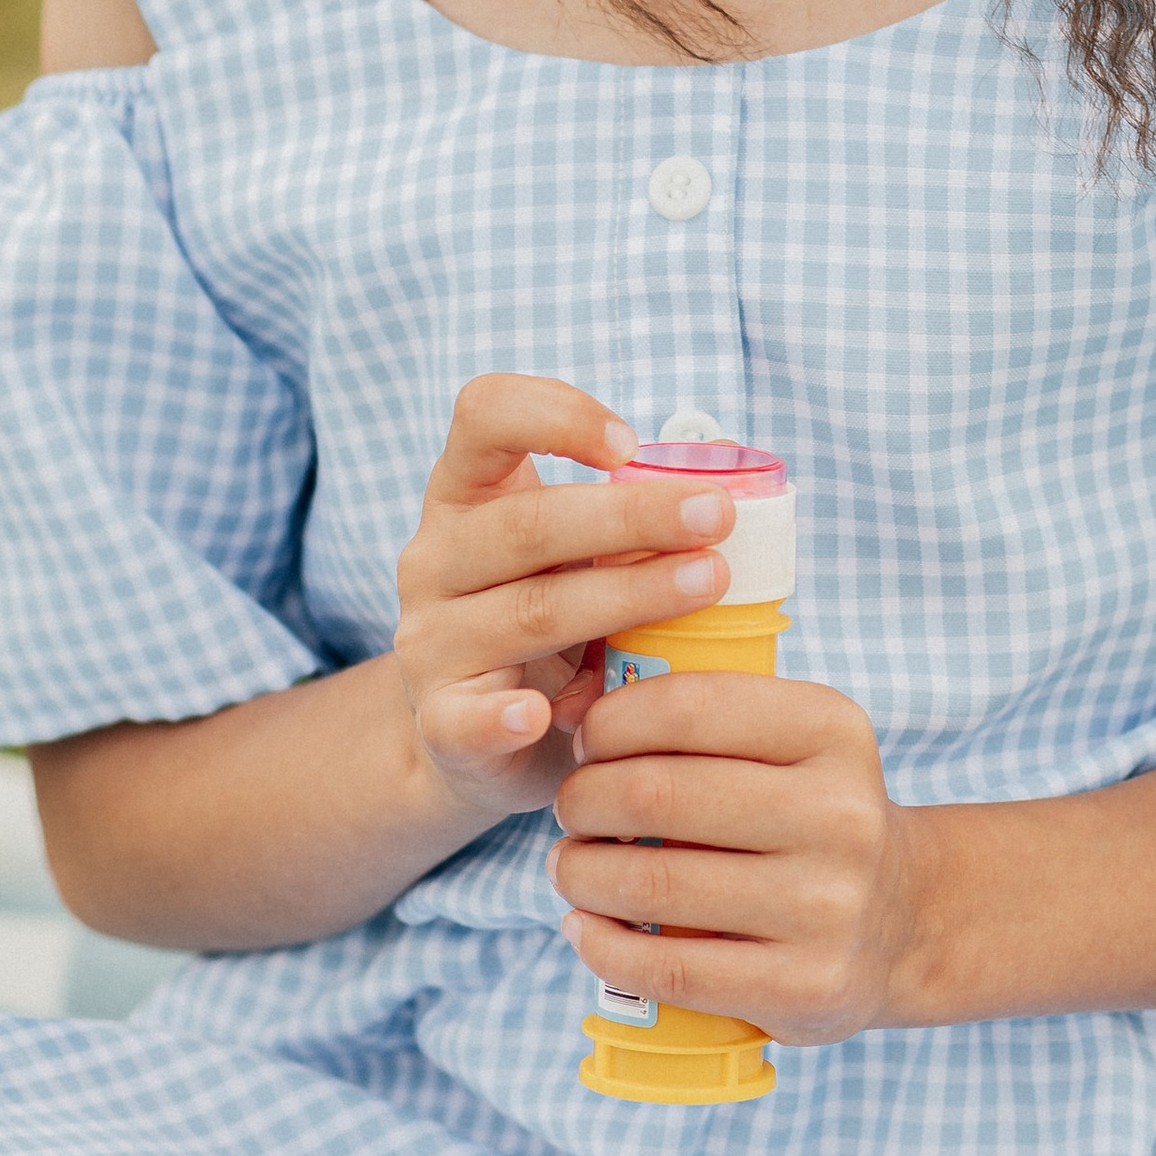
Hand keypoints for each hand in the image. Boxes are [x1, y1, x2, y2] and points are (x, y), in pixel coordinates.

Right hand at [392, 376, 735, 827]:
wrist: (476, 739)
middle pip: (528, 522)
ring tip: (707, 585)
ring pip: (529, 611)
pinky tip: (547, 713)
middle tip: (716, 517)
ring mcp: (430, 640)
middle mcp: (435, 558)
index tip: (631, 446)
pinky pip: (467, 718)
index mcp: (465, 495)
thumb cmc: (549, 622)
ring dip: (625, 595)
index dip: (554, 415)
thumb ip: (630, 512)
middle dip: (631, 516)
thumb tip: (725, 456)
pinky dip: (503, 716)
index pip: (484, 416)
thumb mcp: (576, 556)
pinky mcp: (439, 721)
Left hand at [551, 672, 922, 1045]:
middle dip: (583, 799)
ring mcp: (828, 907)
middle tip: (570, 810)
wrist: (907, 922)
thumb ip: (711, 718)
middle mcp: (841, 814)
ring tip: (568, 867)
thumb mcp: (796, 742)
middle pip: (657, 795)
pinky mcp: (807, 986)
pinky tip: (585, 928)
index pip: (688, 707)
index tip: (586, 742)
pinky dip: (605, 947)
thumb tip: (578, 712)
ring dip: (580, 874)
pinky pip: (672, 969)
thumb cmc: (813, 817)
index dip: (611, 722)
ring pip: (653, 885)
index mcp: (833, 731)